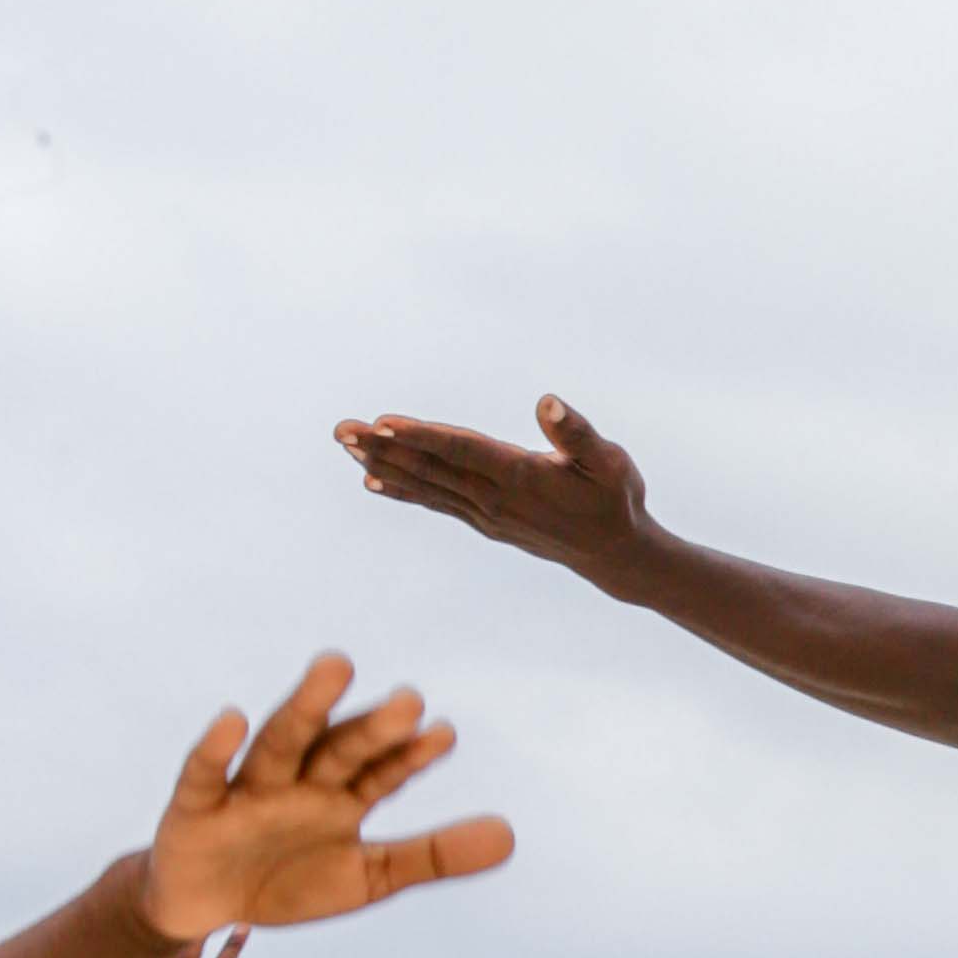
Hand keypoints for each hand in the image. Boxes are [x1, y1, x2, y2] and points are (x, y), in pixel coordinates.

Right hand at [142, 659, 512, 936]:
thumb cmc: (289, 880)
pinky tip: (233, 717)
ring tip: (337, 668)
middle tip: (411, 700)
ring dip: (307, 709)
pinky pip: (204, 775)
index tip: (446, 734)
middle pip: (338, 748)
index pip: (382, 772)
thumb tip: (511, 836)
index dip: (411, 756)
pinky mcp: (194, 808)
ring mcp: (246, 790)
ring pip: (280, 744)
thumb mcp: (367, 877)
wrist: (206, 910)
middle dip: (371, 728)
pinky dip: (216, 747)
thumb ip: (432, 855)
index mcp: (340, 797)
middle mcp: (298, 782)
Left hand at [335, 390, 652, 582]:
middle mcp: (494, 500)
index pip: (461, 450)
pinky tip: (373, 480)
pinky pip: (435, 502)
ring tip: (346, 445)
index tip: (381, 422)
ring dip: (384, 464)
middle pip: (430, 468)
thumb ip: (576, 433)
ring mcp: (485, 515)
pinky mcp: (484, 523)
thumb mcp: (609, 462)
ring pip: (426, 485)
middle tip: (341, 429)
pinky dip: (403, 490)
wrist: (614, 555)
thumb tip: (548, 402)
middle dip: (382, 446)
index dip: (420, 435)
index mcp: (520, 477)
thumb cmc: (616, 499)